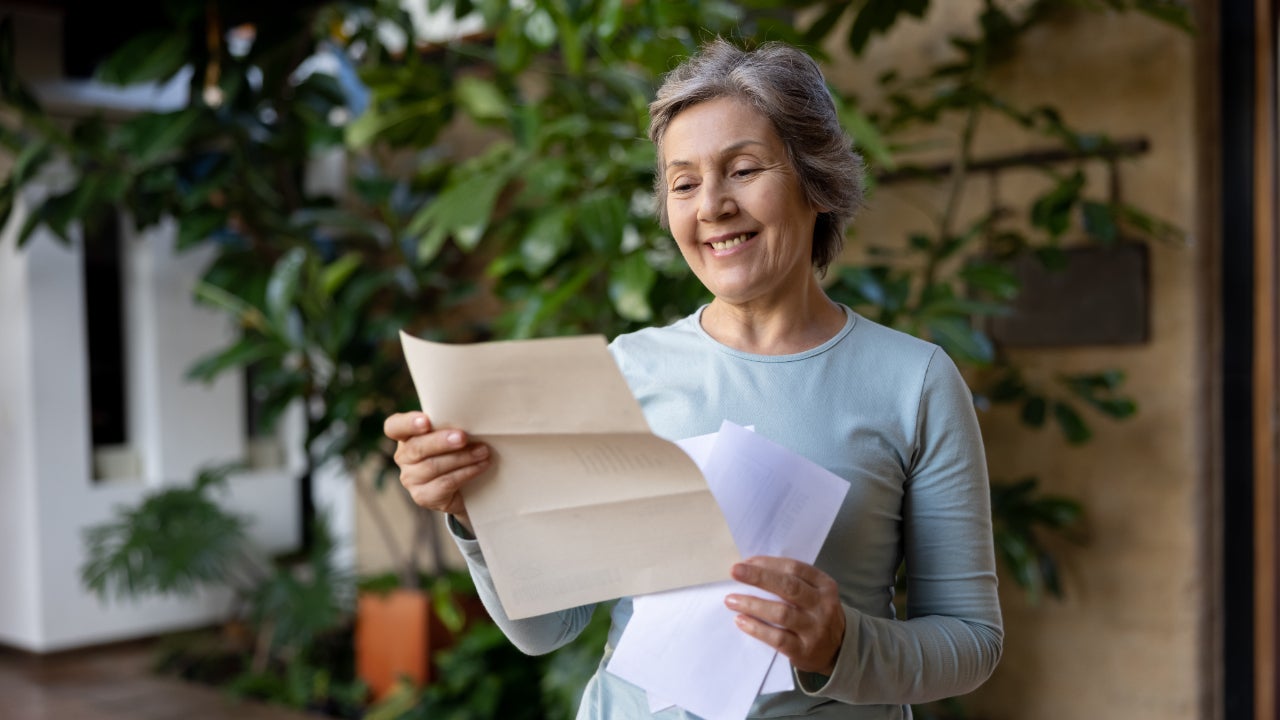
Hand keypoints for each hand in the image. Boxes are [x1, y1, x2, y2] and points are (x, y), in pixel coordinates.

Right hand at [383, 411, 490, 532]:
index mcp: (406, 435)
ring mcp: (410, 479)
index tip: (426, 421)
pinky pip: (444, 483)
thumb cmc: (457, 450)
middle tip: (463, 437)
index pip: (394, 426)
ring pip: (433, 466)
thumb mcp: (451, 433)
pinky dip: (466, 473)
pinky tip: (481, 466)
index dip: (408, 423)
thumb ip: (450, 424)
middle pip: (416, 448)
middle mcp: (403, 457)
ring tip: (483, 451)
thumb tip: (471, 414)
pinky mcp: (423, 496)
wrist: (466, 486)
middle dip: (441, 442)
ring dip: (462, 457)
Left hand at [725, 556, 845, 674]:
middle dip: (759, 577)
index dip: (768, 563)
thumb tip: (751, 568)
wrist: (838, 650)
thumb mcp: (814, 593)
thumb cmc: (816, 614)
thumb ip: (791, 581)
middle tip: (735, 571)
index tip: (745, 562)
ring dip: (752, 604)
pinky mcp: (804, 650)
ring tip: (731, 600)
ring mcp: (814, 629)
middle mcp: (822, 606)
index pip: (795, 568)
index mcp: (824, 585)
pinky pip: (777, 638)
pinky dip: (756, 628)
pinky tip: (741, 621)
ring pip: (781, 613)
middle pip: (789, 587)